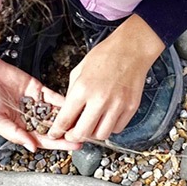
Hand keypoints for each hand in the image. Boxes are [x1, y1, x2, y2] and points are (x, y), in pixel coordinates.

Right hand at [0, 53, 81, 151]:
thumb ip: (15, 134)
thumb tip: (32, 147)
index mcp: (19, 128)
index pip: (42, 139)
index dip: (58, 144)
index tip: (74, 146)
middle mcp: (28, 117)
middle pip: (53, 128)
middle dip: (68, 132)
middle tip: (85, 135)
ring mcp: (34, 103)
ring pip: (55, 113)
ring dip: (69, 117)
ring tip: (84, 122)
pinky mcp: (38, 89)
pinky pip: (53, 97)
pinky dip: (63, 101)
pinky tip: (75, 105)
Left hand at [48, 14, 164, 142]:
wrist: (131, 49)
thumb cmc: (105, 56)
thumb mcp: (79, 70)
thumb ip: (72, 92)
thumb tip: (68, 111)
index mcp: (83, 89)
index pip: (65, 119)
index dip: (57, 130)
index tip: (55, 134)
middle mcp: (100, 100)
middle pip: (82, 133)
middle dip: (73, 136)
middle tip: (72, 133)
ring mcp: (117, 105)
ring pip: (101, 135)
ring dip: (93, 133)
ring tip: (91, 125)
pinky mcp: (130, 108)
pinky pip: (117, 129)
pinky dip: (110, 127)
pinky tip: (106, 118)